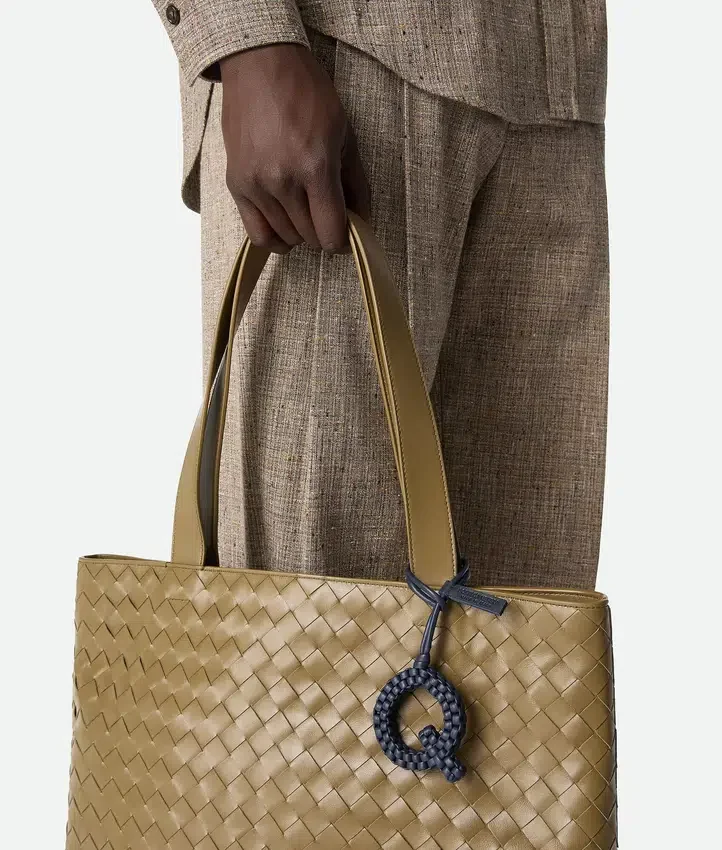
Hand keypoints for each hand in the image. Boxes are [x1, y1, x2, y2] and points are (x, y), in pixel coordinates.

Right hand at [219, 43, 370, 254]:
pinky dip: (275, 238)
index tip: (346, 232)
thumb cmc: (307, 93)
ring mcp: (256, 185)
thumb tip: (362, 219)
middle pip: (309, 237)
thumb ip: (355, 182)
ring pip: (285, 237)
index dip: (343, 239)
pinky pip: (257, 233)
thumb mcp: (344, 133)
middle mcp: (283, 181)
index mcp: (315, 167)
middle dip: (324, 232)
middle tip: (327, 213)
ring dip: (301, 232)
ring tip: (306, 211)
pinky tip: (285, 227)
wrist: (260, 64)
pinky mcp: (237, 184)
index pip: (331, 232)